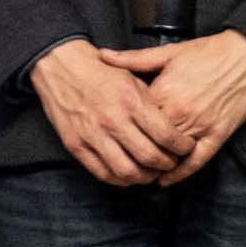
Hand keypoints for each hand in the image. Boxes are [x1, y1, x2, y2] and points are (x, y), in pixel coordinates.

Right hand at [30, 39, 194, 186]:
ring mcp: (93, 135)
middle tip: (171, 162)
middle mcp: (113, 121)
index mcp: (131, 101)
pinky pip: (103, 173)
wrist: (60, 67)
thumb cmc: (100, 71)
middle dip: (167, 165)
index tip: (186, 148)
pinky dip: (120, 179)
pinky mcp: (76, 146)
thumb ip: (151, 104)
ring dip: (145, 177)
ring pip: (127, 172)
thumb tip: (171, 127)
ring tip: (151, 171)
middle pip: (150, 158)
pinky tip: (129, 173)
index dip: (182, 148)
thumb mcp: (132, 77)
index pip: (166, 135)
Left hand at [94, 30, 245, 184]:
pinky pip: (197, 161)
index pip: (134, 119)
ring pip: (171, 154)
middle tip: (119, 156)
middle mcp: (181, 113)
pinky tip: (166, 180)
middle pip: (149, 141)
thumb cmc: (210, 51)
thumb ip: (134, 59)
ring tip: (139, 170)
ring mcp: (201, 126)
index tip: (112, 131)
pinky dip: (181, 173)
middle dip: (134, 149)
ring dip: (155, 164)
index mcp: (165, 92)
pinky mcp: (218, 135)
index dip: (122, 126)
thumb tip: (103, 56)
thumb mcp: (168, 52)